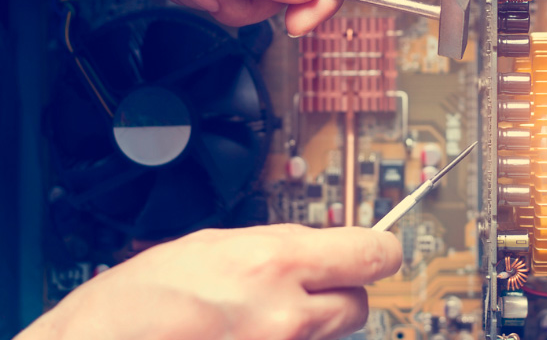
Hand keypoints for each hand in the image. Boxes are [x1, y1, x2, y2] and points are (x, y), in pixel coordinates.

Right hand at [16, 225, 401, 339]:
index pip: (371, 254)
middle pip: (359, 305)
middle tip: (305, 289)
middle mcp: (286, 315)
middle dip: (339, 294)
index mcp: (273, 263)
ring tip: (261, 318)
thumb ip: (278, 246)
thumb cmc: (137, 301)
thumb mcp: (212, 246)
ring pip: (331, 336)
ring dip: (311, 326)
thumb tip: (323, 248)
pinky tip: (250, 335)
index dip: (378, 251)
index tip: (377, 251)